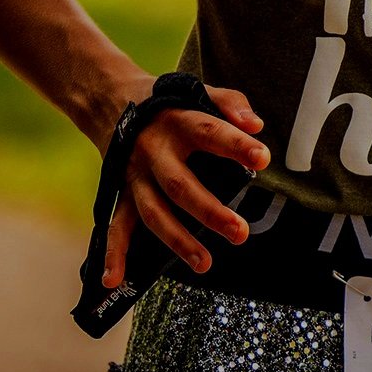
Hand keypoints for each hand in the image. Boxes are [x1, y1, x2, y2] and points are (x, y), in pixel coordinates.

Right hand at [99, 82, 270, 286]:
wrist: (110, 101)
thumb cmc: (168, 103)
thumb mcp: (199, 92)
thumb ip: (230, 104)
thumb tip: (256, 127)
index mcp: (177, 122)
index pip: (209, 132)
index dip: (235, 145)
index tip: (262, 158)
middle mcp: (153, 151)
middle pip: (180, 185)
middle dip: (209, 211)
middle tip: (240, 232)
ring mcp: (135, 176)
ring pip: (153, 213)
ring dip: (177, 241)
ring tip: (205, 263)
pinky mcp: (122, 193)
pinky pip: (116, 226)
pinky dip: (114, 254)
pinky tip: (114, 280)